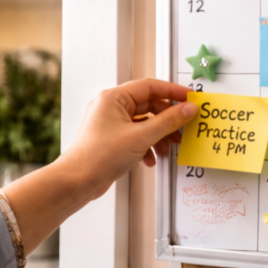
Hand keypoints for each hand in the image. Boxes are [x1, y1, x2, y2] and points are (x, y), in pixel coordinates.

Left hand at [57, 79, 196, 198]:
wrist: (78, 181)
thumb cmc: (98, 156)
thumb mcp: (141, 136)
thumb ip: (169, 121)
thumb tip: (188, 109)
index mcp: (113, 98)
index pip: (150, 86)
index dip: (173, 91)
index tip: (190, 98)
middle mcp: (111, 107)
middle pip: (149, 105)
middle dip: (168, 119)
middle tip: (184, 126)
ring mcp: (112, 123)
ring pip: (145, 122)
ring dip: (160, 135)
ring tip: (170, 146)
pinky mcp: (113, 139)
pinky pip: (138, 135)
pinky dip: (149, 145)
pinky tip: (152, 158)